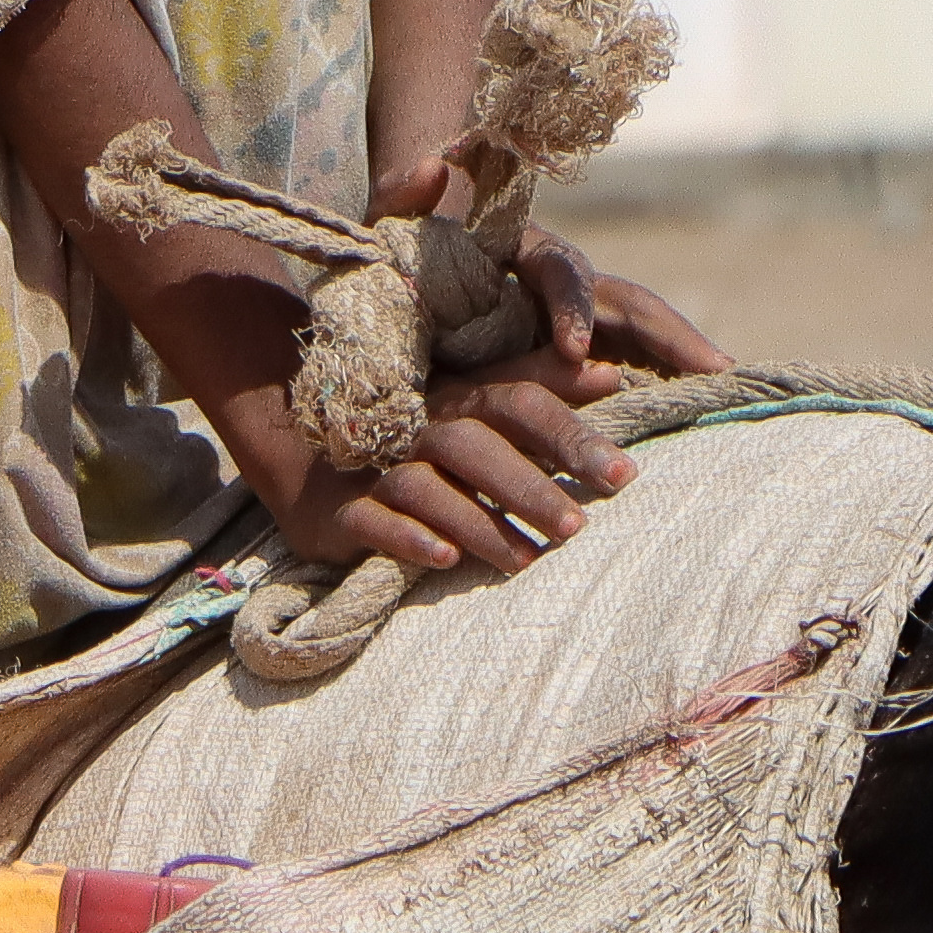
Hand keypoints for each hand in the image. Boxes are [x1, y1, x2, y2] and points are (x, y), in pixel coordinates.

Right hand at [292, 372, 627, 572]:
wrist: (308, 457)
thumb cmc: (419, 438)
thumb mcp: (475, 406)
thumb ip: (538, 387)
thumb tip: (611, 371)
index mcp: (458, 399)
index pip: (518, 403)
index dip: (569, 432)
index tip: (624, 472)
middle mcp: (419, 427)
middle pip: (476, 446)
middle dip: (528, 487)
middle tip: (578, 528)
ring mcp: (377, 468)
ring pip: (428, 488)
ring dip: (478, 523)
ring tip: (526, 561)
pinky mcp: (341, 510)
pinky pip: (372, 521)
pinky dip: (408, 538)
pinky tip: (445, 559)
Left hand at [371, 154, 730, 396]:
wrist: (411, 260)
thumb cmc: (402, 246)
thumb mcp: (391, 221)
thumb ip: (403, 198)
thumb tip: (429, 165)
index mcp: (526, 251)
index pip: (561, 276)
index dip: (571, 310)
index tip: (573, 350)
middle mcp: (566, 280)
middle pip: (629, 302)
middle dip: (672, 336)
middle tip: (714, 371)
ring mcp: (578, 316)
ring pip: (642, 334)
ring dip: (684, 361)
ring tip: (725, 395)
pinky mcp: (576, 350)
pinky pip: (628, 366)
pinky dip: (661, 387)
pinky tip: (692, 419)